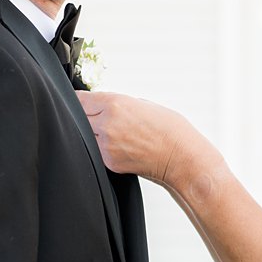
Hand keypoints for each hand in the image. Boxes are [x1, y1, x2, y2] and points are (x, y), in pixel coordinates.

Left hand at [77, 90, 211, 192]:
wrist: (181, 156)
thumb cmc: (169, 129)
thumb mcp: (142, 104)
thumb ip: (118, 104)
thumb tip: (103, 106)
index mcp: (115, 104)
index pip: (81, 99)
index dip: (80, 100)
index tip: (81, 101)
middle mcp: (107, 124)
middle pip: (80, 117)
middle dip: (87, 116)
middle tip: (100, 117)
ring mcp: (106, 145)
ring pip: (87, 135)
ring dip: (93, 132)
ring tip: (114, 132)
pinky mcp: (109, 161)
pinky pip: (97, 151)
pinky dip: (103, 147)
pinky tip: (120, 145)